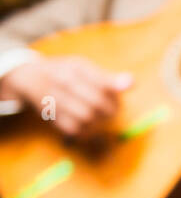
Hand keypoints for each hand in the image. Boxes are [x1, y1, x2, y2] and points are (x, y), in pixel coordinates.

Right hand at [0, 55, 131, 139]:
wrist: (29, 77)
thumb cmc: (64, 72)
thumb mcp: (84, 67)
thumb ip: (107, 77)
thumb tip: (132, 83)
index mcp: (76, 68)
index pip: (104, 85)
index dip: (116, 95)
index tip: (120, 98)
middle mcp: (64, 82)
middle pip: (96, 102)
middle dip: (111, 110)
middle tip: (114, 111)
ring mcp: (55, 99)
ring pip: (86, 117)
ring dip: (101, 121)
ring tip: (103, 118)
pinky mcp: (51, 115)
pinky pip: (74, 128)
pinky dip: (87, 130)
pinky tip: (91, 125)